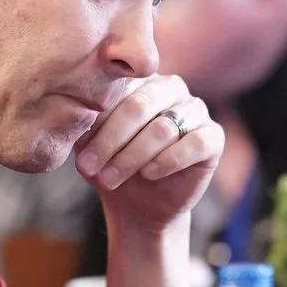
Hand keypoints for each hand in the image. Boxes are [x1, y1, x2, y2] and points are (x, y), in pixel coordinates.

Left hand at [76, 76, 222, 234]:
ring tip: (111, 178)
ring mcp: (195, 109)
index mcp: (140, 80)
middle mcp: (170, 88)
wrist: (140, 206)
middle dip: (111, 141)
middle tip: (90, 169)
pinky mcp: (214, 136)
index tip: (80, 159)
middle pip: (140, 106)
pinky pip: (194, 143)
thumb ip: (84, 124)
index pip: (117, 91)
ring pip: (163, 128)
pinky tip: (149, 175)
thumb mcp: (90, 145)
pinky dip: (168, 161)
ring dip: (132, 157)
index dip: (96, 125)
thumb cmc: (112, 167)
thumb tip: (73, 112)